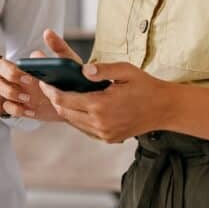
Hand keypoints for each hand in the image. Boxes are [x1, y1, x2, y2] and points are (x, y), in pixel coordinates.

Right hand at [0, 29, 80, 120]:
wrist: (78, 100)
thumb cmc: (70, 76)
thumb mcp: (67, 60)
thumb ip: (58, 46)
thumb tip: (47, 32)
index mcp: (24, 67)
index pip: (3, 64)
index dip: (12, 71)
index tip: (30, 76)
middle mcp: (17, 80)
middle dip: (9, 82)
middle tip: (28, 86)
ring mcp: (19, 94)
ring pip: (0, 93)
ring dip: (11, 95)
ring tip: (29, 98)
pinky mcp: (23, 108)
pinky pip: (9, 109)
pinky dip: (17, 110)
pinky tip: (31, 110)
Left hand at [39, 61, 167, 142]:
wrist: (164, 109)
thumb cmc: (145, 86)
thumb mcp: (126, 70)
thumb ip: (103, 69)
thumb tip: (83, 70)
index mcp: (101, 105)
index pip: (65, 99)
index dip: (51, 91)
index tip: (44, 81)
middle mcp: (100, 123)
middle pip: (65, 112)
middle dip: (54, 99)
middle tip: (48, 86)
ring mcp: (104, 133)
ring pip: (73, 122)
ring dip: (64, 109)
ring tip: (59, 94)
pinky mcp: (108, 138)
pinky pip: (84, 128)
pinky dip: (76, 117)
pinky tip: (76, 106)